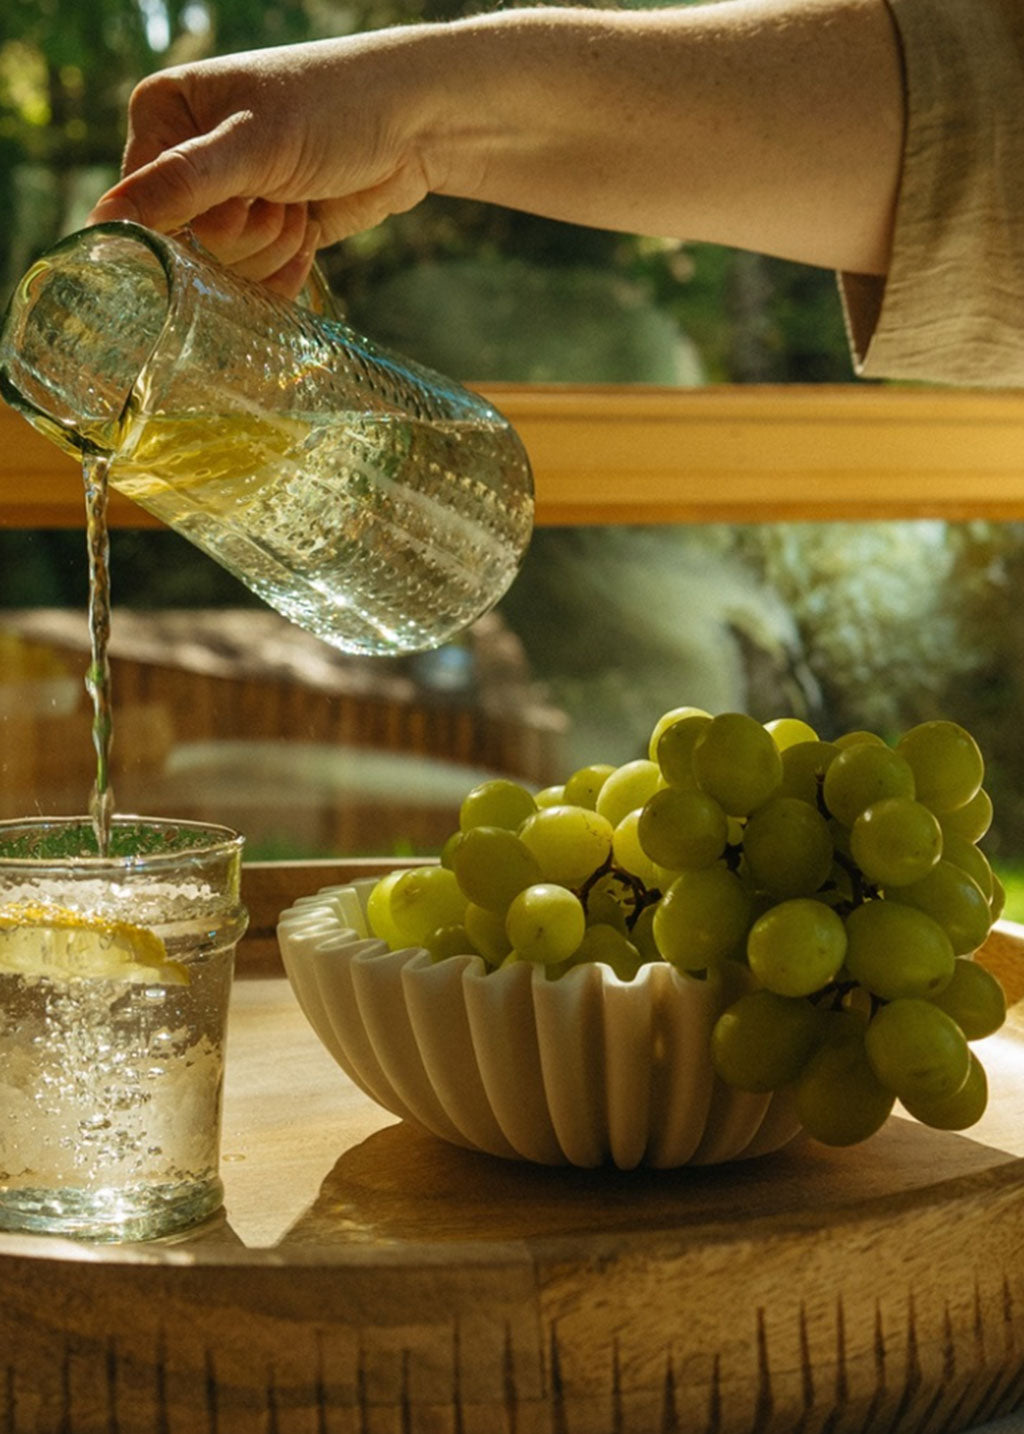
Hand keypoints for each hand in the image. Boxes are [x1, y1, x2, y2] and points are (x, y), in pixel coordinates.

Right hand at [87, 33, 444, 295]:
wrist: (417, 124)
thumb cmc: (334, 108)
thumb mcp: (252, 143)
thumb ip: (179, 185)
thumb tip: (102, 222)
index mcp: (165, 116)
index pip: (144, 206)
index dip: (195, 221)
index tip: (242, 196)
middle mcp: (189, 158)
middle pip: (188, 247)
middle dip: (245, 233)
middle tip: (282, 191)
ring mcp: (231, 200)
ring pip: (226, 270)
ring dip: (275, 245)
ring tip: (301, 198)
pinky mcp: (267, 233)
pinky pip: (256, 282)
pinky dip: (288, 267)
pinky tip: (311, 229)